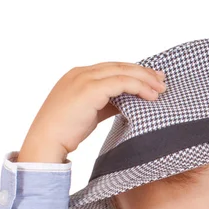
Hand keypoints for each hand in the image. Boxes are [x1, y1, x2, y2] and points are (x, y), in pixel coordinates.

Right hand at [18, 62, 166, 162]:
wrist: (46, 142)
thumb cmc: (65, 133)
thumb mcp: (89, 114)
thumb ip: (106, 105)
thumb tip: (127, 105)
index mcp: (78, 76)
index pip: (111, 68)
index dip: (132, 72)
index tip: (151, 79)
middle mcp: (80, 72)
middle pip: (119, 66)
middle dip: (143, 72)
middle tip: (162, 79)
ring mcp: (84, 78)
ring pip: (122, 72)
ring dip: (145, 79)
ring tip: (162, 88)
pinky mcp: (90, 89)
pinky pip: (121, 82)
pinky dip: (138, 87)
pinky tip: (151, 96)